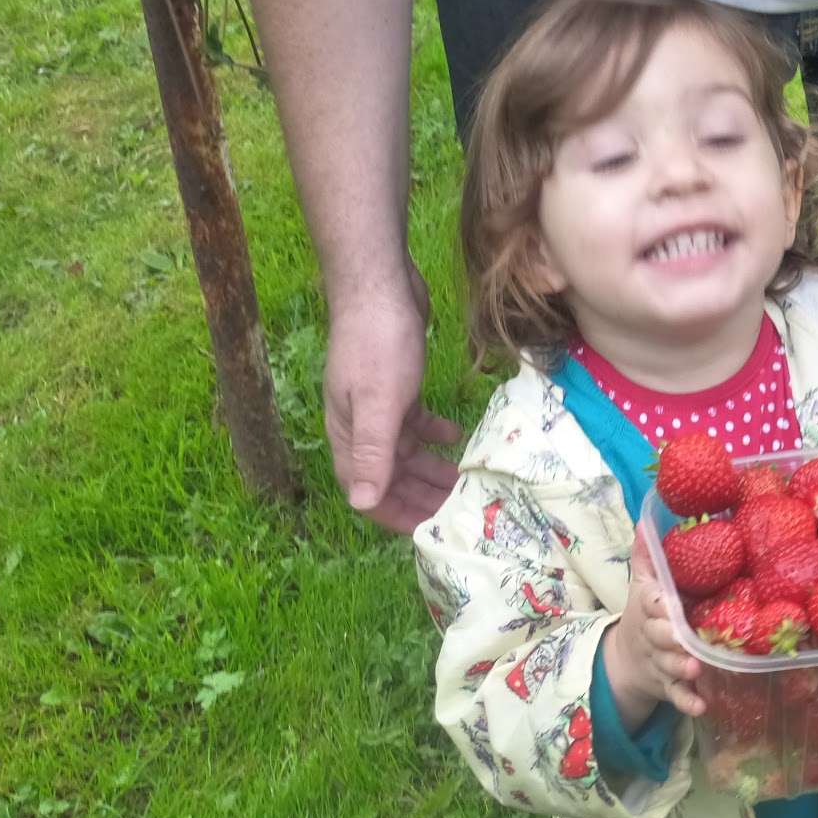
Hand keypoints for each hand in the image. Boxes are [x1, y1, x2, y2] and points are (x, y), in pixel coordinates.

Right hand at [323, 262, 462, 532]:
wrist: (380, 283)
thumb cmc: (377, 343)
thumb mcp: (378, 403)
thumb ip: (372, 453)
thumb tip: (361, 502)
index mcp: (349, 438)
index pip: (368, 493)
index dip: (398, 516)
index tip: (432, 534)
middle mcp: (360, 428)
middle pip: (391, 478)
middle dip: (423, 499)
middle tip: (462, 516)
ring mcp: (379, 406)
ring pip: (406, 453)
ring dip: (433, 470)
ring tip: (467, 484)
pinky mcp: (398, 386)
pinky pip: (415, 422)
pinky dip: (435, 432)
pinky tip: (456, 435)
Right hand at [602, 528, 705, 729]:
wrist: (627, 660)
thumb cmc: (647, 615)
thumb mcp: (643, 585)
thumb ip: (648, 557)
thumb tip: (645, 518)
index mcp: (649, 608)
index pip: (650, 603)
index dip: (657, 604)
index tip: (667, 603)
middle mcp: (653, 637)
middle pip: (659, 637)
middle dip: (670, 638)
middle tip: (684, 639)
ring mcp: (660, 663)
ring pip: (670, 666)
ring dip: (681, 668)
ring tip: (696, 669)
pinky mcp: (668, 686)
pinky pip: (678, 697)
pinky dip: (688, 703)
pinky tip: (702, 706)